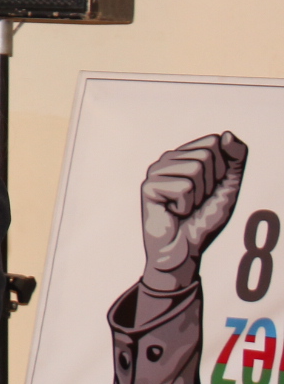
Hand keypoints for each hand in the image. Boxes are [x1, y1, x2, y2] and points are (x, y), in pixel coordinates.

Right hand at [140, 131, 246, 291]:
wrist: (185, 249)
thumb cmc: (203, 220)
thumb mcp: (228, 188)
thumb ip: (234, 160)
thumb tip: (226, 134)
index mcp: (184, 156)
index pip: (213, 142)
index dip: (222, 169)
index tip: (211, 189)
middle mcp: (167, 159)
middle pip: (205, 155)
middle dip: (211, 183)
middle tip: (197, 201)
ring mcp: (156, 171)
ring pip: (195, 169)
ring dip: (198, 196)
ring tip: (185, 207)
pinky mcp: (149, 186)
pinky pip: (184, 187)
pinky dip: (186, 205)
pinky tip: (174, 212)